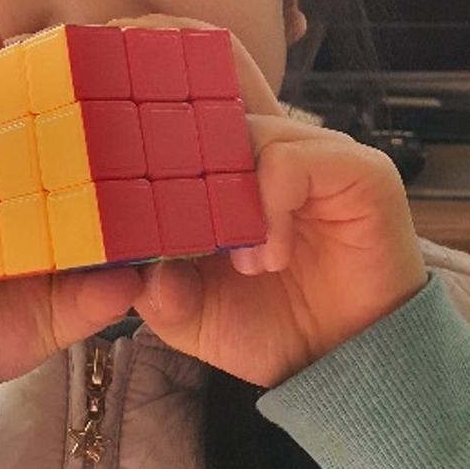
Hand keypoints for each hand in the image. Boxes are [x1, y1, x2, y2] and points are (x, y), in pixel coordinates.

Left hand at [109, 15, 429, 387]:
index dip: (155, 99)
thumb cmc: (272, 330)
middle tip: (165, 209)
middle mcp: (274, 147)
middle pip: (215, 104)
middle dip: (178, 142)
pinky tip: (270, 258)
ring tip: (242, 263)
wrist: (346, 369)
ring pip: (248, 133)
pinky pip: (293, 159)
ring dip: (229, 201)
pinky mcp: (360, 171)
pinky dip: (269, 208)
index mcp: (232, 167)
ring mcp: (318, 152)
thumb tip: (133, 268)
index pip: (193, 103)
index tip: (109, 114)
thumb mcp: (191, 315)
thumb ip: (157, 289)